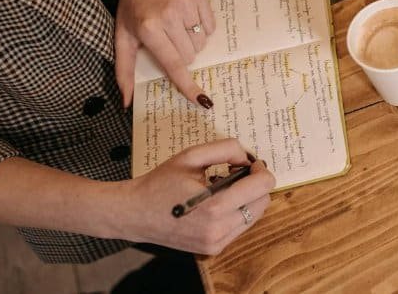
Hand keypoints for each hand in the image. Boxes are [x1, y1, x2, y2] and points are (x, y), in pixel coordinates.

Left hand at [115, 0, 215, 106]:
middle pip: (189, 55)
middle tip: (168, 41)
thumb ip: (124, 71)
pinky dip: (203, 29)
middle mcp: (169, 16)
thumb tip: (126, 102)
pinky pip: (211, 27)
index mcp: (149, 28)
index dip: (187, 84)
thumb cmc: (132, 7)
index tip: (201, 101)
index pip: (173, 64)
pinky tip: (189, 20)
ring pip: (201, 43)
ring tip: (178, 28)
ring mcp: (186, 4)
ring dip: (192, 42)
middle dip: (181, 55)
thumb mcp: (122, 38)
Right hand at [115, 139, 274, 254]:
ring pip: (254, 215)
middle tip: (237, 172)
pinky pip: (240, 226)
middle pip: (263, 202)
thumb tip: (248, 157)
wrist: (133, 213)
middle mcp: (219, 230)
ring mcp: (216, 243)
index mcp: (214, 208)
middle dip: (256, 183)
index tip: (249, 163)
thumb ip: (225, 149)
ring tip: (224, 187)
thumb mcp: (191, 156)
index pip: (262, 187)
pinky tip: (218, 201)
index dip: (260, 170)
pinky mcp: (213, 248)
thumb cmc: (160, 183)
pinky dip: (237, 211)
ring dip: (248, 198)